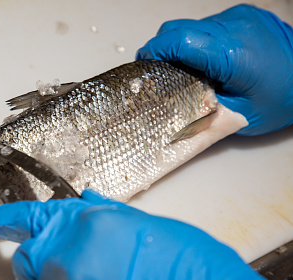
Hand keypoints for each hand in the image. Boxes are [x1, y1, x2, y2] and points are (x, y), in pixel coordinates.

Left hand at [0, 189, 292, 279]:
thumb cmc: (192, 270)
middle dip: (44, 265)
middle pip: (31, 263)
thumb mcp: (153, 229)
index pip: (30, 217)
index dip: (5, 219)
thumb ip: (110, 215)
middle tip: (80, 273)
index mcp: (87, 222)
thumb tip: (85, 201)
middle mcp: (66, 258)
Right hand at [136, 4, 292, 135]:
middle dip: (161, 49)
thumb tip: (172, 121)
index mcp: (231, 55)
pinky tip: (207, 61)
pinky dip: (198, 41)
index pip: (178, 40)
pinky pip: (208, 25)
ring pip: (191, 25)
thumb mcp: (240, 117)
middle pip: (178, 28)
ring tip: (188, 71)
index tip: (144, 67)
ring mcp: (239, 17)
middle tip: (158, 72)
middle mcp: (233, 28)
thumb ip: (201, 115)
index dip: (154, 51)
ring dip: (181, 46)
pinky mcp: (243, 14)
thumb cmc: (285, 98)